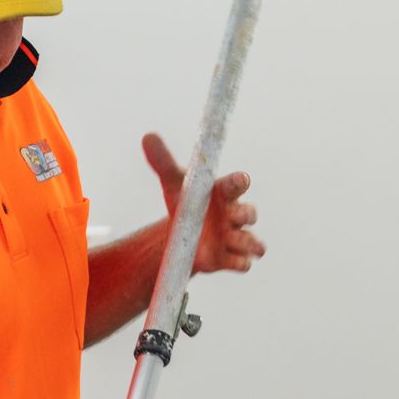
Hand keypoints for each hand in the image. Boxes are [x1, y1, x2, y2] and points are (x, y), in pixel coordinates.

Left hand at [142, 133, 266, 273]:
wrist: (184, 237)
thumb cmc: (187, 205)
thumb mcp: (173, 184)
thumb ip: (163, 162)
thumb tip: (147, 136)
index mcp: (223, 193)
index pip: (237, 184)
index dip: (240, 182)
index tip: (241, 180)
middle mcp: (234, 214)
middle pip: (249, 212)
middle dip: (246, 214)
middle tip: (235, 215)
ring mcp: (234, 237)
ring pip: (251, 239)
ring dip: (249, 241)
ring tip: (244, 245)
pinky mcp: (229, 258)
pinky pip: (242, 262)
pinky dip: (241, 262)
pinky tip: (236, 262)